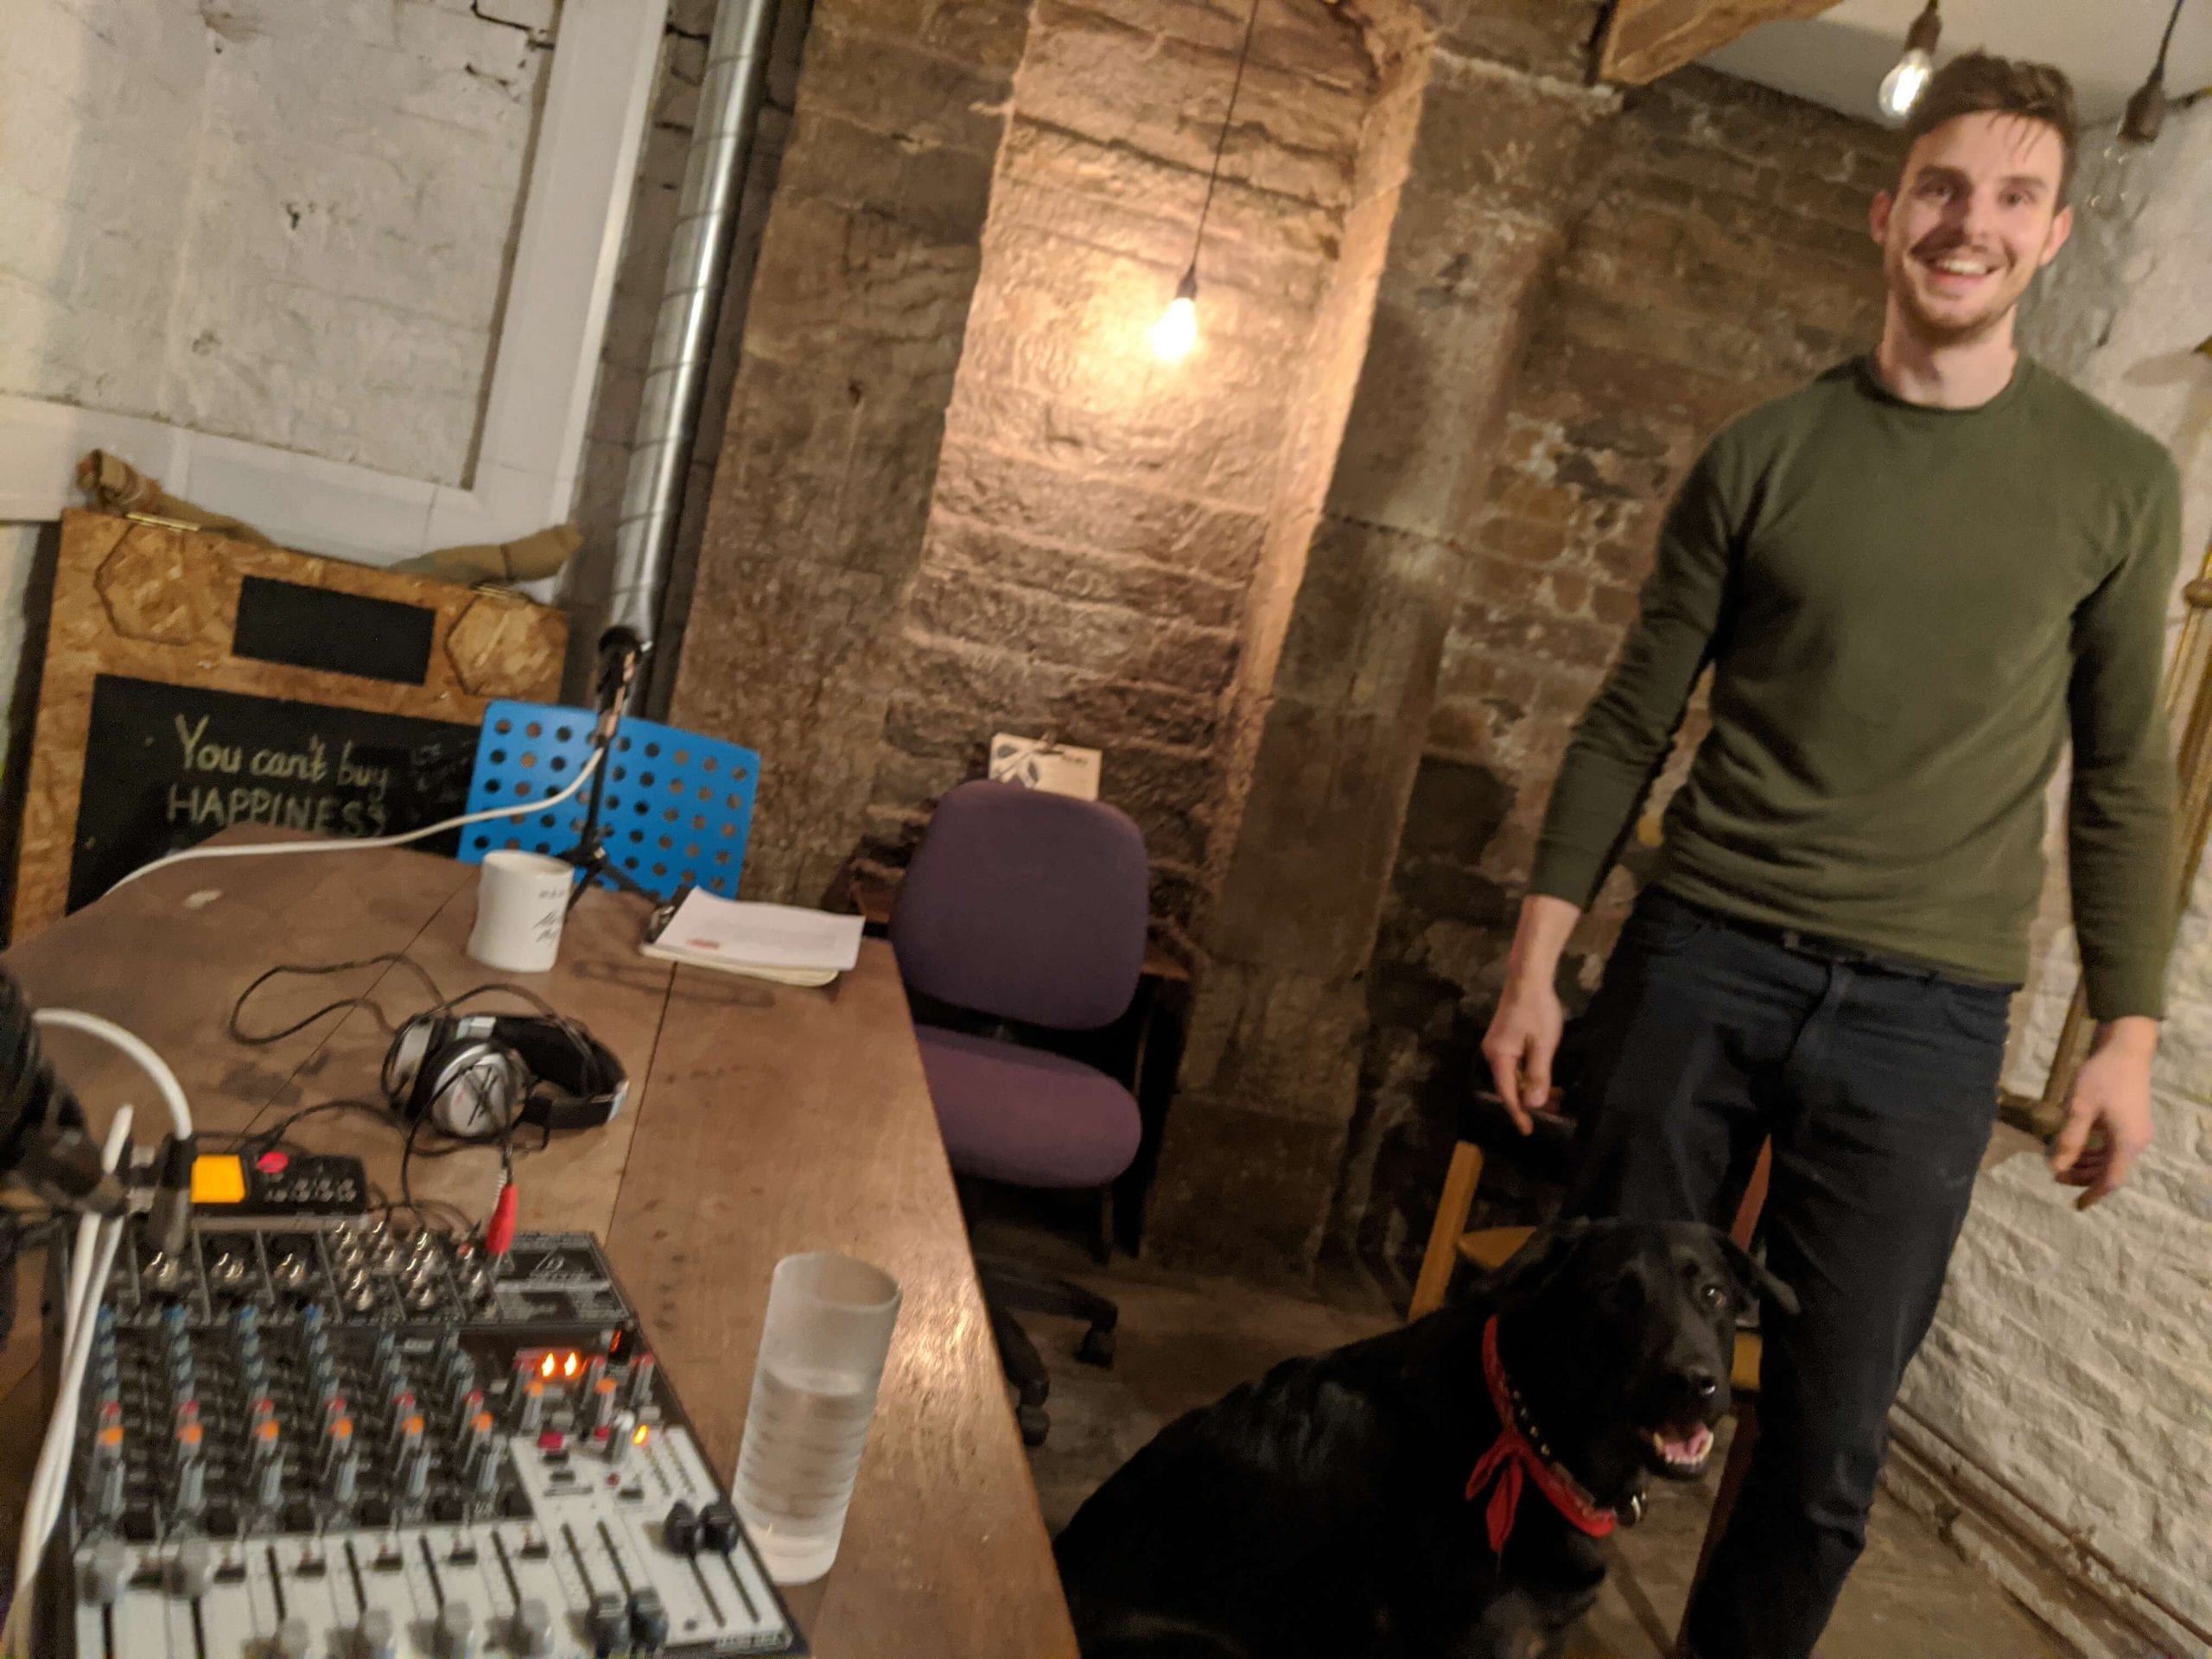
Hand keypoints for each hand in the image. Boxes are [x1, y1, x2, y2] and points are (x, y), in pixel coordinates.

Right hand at [1483, 895, 1581, 1133]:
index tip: (1529, 1131)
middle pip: (1509, 1087)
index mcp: (1499, 1057)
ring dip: (1531, 1088)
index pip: (1507, 1093)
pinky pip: (1515, 1066)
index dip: (1519, 1113)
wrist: (1528, 978)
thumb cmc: (1537, 1010)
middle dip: (1529, 1102)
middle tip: (1555, 1110)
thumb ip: (1538, 1075)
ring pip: (1513, 1076)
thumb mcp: (1543, 1044)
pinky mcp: (1504, 1040)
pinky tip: (1544, 1078)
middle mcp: (1492, 1054)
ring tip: (1555, 1097)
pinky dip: (1529, 1076)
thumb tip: (1533, 1104)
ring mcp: (1497, 1046)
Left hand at [2049, 1016, 2157, 1210]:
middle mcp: (2137, 1141)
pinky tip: (2078, 1148)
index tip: (2076, 1206)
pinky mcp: (2131, 1122)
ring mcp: (2136, 1132)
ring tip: (2062, 1163)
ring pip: (2112, 1160)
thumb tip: (2057, 1168)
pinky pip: (2114, 1147)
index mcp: (2127, 1142)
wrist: (2126, 1049)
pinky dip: (2096, 1152)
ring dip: (2089, 1164)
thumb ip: (2070, 1140)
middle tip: (2056, 1174)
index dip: (2093, 1194)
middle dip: (2084, 1177)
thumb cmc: (2101, 1077)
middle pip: (2111, 1171)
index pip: (2112, 1180)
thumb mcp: (2079, 1108)